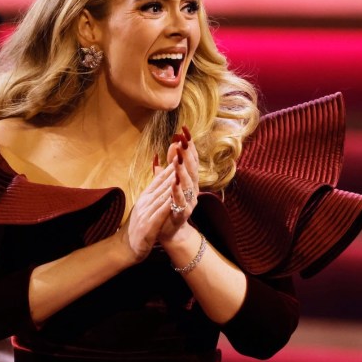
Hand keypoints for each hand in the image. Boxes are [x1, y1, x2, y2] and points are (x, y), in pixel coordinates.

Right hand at [117, 162, 176, 262]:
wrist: (125, 247)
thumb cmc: (137, 227)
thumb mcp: (144, 207)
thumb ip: (152, 193)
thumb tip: (159, 179)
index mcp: (145, 197)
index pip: (159, 179)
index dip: (170, 166)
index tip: (180, 154)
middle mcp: (145, 202)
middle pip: (162, 183)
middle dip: (174, 169)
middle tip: (184, 155)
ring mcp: (146, 212)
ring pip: (162, 194)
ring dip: (173, 182)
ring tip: (183, 170)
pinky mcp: (148, 225)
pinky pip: (160, 211)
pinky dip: (168, 202)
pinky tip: (176, 196)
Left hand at [158, 126, 198, 242]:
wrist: (169, 231)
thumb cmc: (169, 204)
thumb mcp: (168, 181)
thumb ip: (170, 164)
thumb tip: (172, 143)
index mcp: (189, 180)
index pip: (191, 159)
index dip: (188, 145)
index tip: (183, 130)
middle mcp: (193, 189)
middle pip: (192, 169)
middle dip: (187, 154)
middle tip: (183, 140)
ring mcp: (189, 202)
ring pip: (188, 184)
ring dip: (183, 170)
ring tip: (178, 158)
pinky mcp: (183, 214)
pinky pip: (181, 202)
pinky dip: (177, 192)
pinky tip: (174, 183)